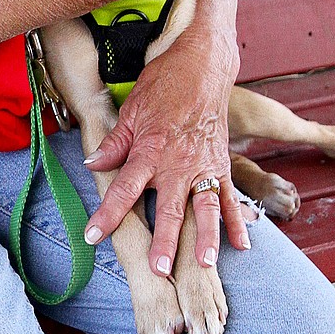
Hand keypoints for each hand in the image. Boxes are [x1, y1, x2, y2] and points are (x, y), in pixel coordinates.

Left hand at [82, 20, 249, 272]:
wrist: (204, 65)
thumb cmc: (164, 85)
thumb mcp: (131, 110)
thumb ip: (114, 143)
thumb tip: (92, 164)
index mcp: (150, 151)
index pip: (124, 189)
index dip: (107, 215)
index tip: (92, 236)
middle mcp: (178, 163)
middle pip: (170, 208)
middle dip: (164, 240)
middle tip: (159, 268)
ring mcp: (204, 166)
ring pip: (206, 208)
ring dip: (207, 237)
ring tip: (206, 264)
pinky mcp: (222, 165)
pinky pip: (231, 197)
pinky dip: (238, 221)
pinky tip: (242, 246)